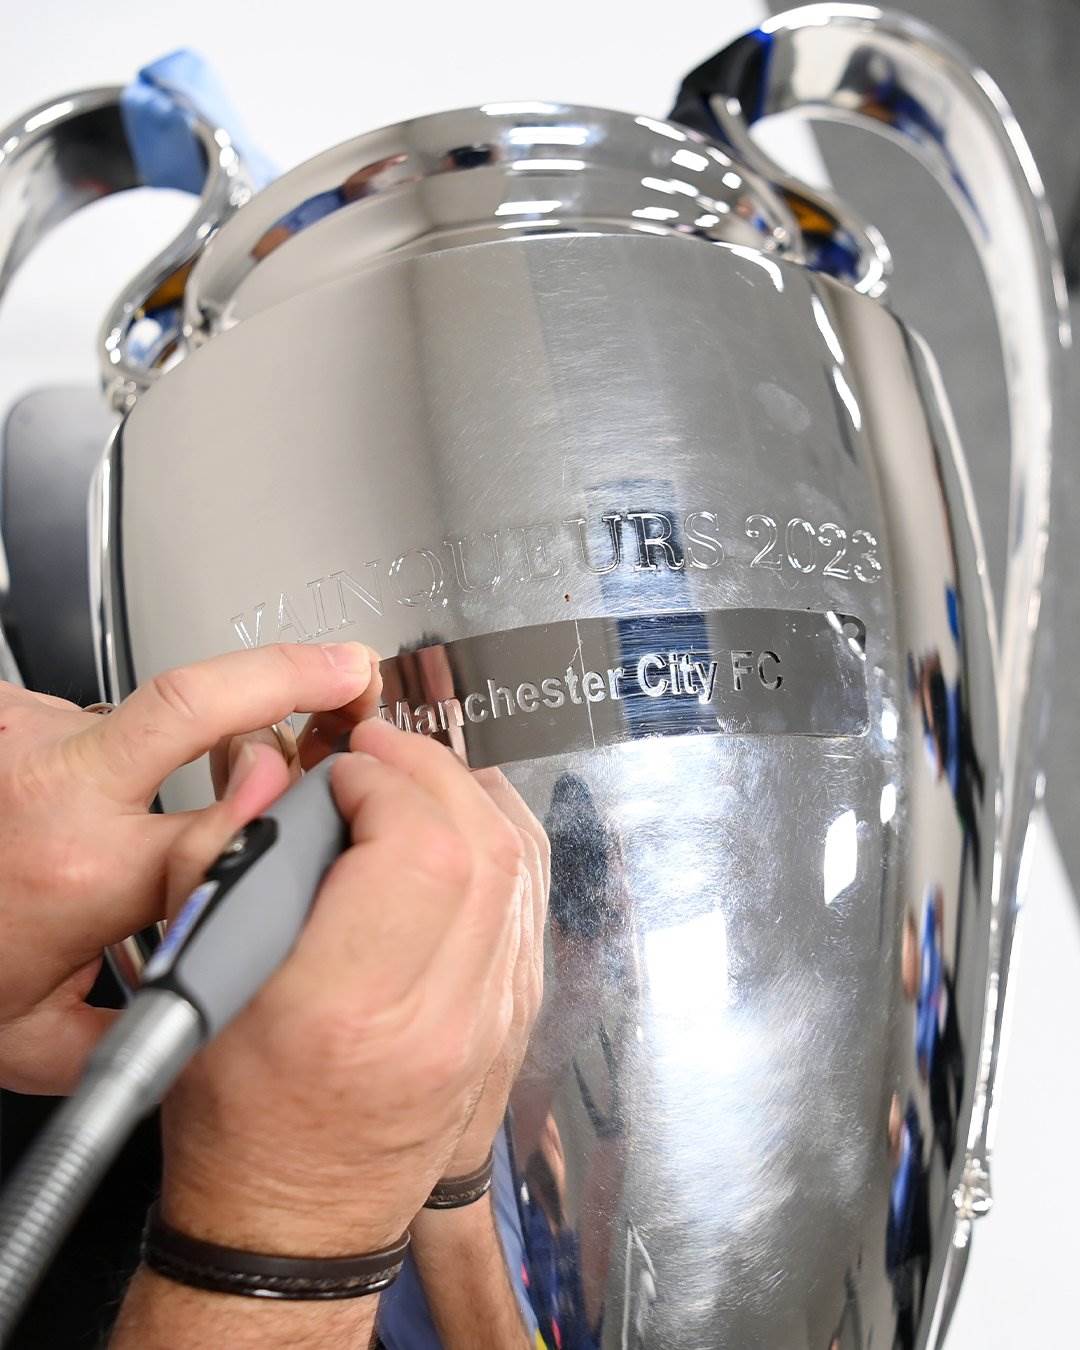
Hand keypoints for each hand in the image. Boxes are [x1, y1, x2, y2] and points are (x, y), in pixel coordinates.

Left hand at [0, 641, 374, 1093]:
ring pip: (158, 714)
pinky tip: (86, 795)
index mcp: (77, 872)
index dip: (292, 818)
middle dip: (290, 674)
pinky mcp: (11, 708)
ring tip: (166, 788)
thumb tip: (211, 1031)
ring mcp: (30, 730)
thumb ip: (133, 1036)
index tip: (336, 808)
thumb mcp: (25, 1039)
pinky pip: (101, 720)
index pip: (224, 832)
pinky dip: (119, 750)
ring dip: (193, 739)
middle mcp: (56, 785)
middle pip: (196, 702)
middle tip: (349, 669)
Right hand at [157, 718, 545, 1256]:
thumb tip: (270, 774)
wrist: (292, 1223)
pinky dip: (501, 848)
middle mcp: (435, 1018)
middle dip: (434, 772)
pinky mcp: (508, 1026)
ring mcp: (487, 1025)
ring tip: (418, 779)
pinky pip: (529, 909)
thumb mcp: (196, 983)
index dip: (387, 780)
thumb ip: (221, 861)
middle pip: (482, 847)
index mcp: (347, 1008)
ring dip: (472, 801)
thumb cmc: (237, 1119)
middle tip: (385, 756)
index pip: (418, 847)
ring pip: (520, 872)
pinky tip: (462, 827)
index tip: (346, 771)